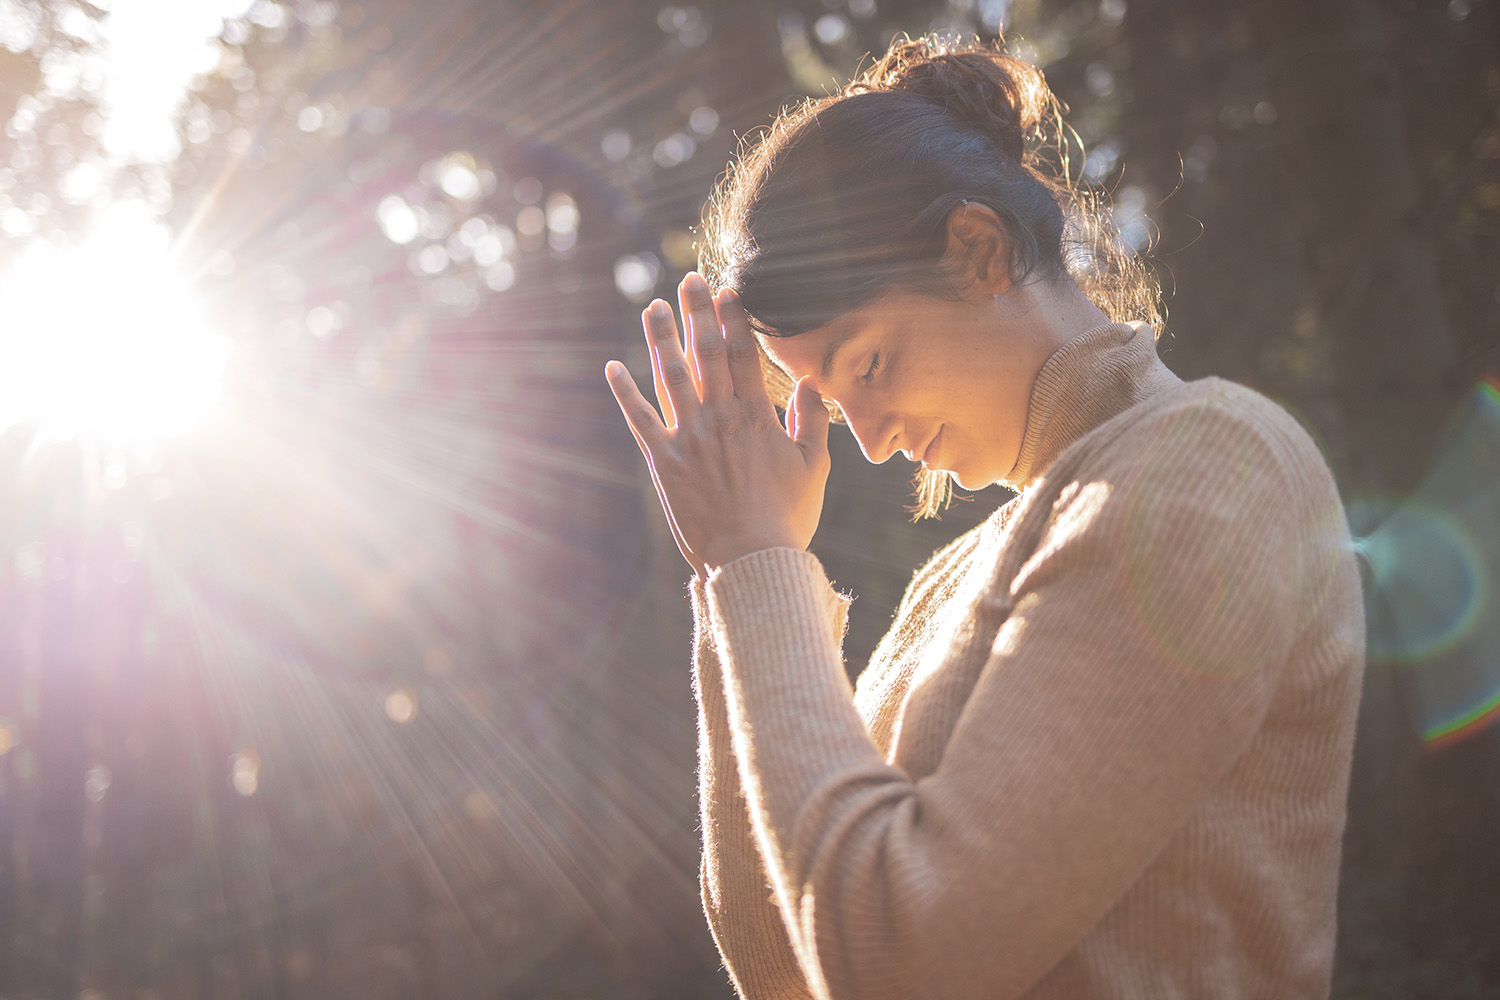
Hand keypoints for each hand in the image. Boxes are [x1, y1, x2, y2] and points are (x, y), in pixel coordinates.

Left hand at [605, 272, 830, 575]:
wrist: (751, 560)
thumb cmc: (787, 518)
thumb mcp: (814, 468)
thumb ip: (811, 422)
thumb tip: (811, 383)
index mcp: (756, 417)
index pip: (743, 355)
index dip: (734, 319)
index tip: (726, 291)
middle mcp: (719, 418)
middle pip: (706, 353)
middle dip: (697, 313)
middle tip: (688, 279)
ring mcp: (687, 438)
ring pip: (670, 375)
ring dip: (661, 338)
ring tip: (653, 308)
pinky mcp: (662, 461)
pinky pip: (639, 420)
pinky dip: (625, 393)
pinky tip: (612, 367)